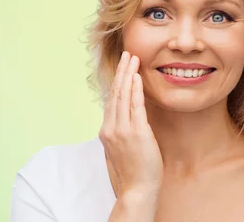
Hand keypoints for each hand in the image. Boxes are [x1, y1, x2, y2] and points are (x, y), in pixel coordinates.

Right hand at [99, 51, 163, 196]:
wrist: (137, 189)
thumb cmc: (133, 170)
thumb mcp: (121, 147)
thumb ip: (121, 130)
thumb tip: (126, 117)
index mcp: (106, 130)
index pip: (111, 99)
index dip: (116, 81)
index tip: (122, 67)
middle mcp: (111, 127)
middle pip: (115, 93)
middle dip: (121, 71)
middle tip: (127, 54)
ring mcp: (122, 130)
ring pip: (123, 96)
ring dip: (128, 74)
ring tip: (132, 59)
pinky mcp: (137, 133)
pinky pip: (135, 106)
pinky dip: (135, 90)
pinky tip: (137, 77)